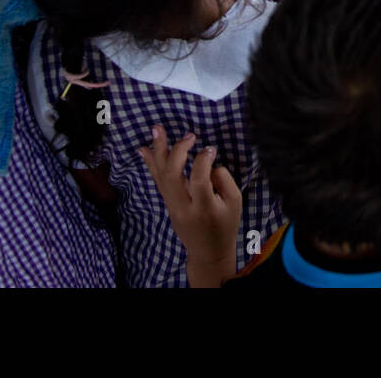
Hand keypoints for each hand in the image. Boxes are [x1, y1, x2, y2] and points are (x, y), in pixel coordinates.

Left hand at [139, 126, 241, 284]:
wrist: (208, 252)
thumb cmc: (225, 225)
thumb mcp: (235, 203)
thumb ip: (224, 180)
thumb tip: (208, 162)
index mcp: (205, 209)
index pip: (199, 180)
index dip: (204, 160)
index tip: (210, 148)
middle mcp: (184, 208)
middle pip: (173, 176)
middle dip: (178, 151)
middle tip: (189, 135)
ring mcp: (172, 207)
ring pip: (161, 177)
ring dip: (158, 151)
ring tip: (156, 129)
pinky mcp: (167, 205)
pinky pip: (158, 181)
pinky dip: (152, 163)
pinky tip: (144, 149)